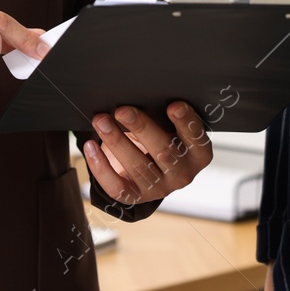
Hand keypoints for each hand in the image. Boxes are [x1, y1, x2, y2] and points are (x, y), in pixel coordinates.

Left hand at [82, 100, 213, 205]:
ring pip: (138, 167)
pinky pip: (117, 187)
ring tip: (101, 121)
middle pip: (164, 152)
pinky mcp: (136, 197)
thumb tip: (140, 93)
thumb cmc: (162, 134)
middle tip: (122, 110)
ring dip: (117, 142)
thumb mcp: (169, 124)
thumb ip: (163, 113)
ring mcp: (159, 188)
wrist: (150, 165)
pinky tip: (91, 146)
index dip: (186, 123)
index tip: (173, 105)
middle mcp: (182, 174)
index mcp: (198, 154)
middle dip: (141, 128)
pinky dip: (101, 167)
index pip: (196, 139)